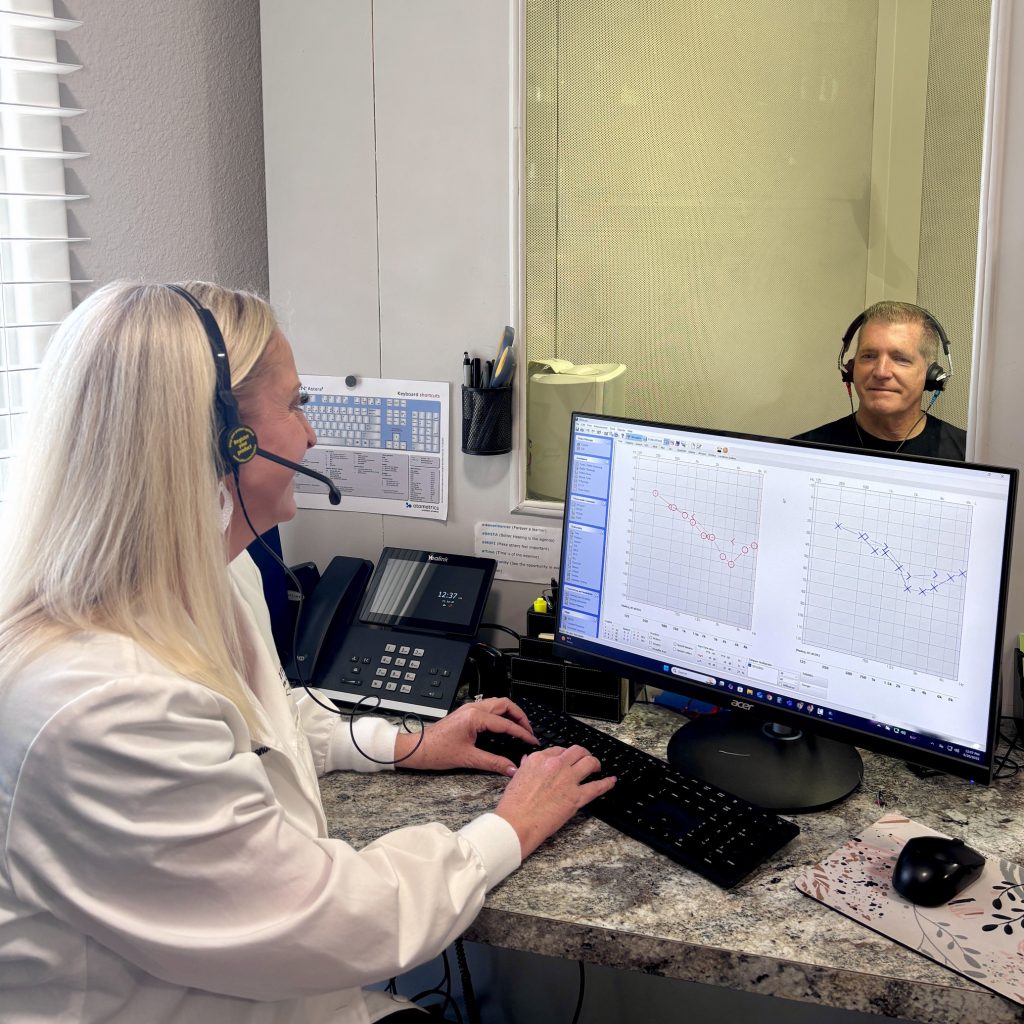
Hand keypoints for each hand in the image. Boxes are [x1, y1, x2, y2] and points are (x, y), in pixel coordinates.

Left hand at [393, 697, 538, 774]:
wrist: (418, 749)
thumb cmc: (437, 751)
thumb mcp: (468, 759)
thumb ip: (493, 763)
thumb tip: (511, 768)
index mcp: (475, 717)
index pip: (506, 723)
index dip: (522, 733)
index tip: (532, 740)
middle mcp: (472, 709)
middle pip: (505, 704)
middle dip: (520, 716)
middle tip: (528, 731)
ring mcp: (468, 709)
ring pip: (497, 703)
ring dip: (510, 713)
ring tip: (519, 727)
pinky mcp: (465, 713)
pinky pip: (488, 707)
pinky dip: (500, 714)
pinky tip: (502, 726)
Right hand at [494, 745, 615, 857]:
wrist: (517, 822)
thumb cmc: (513, 804)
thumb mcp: (516, 778)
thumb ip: (526, 767)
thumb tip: (527, 761)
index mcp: (539, 759)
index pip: (559, 750)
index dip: (565, 755)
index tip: (567, 759)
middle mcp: (555, 765)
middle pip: (576, 751)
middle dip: (583, 754)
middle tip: (585, 759)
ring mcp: (568, 780)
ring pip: (589, 762)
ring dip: (595, 763)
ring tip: (597, 767)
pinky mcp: (576, 797)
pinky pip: (597, 787)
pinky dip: (606, 783)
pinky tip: (611, 781)